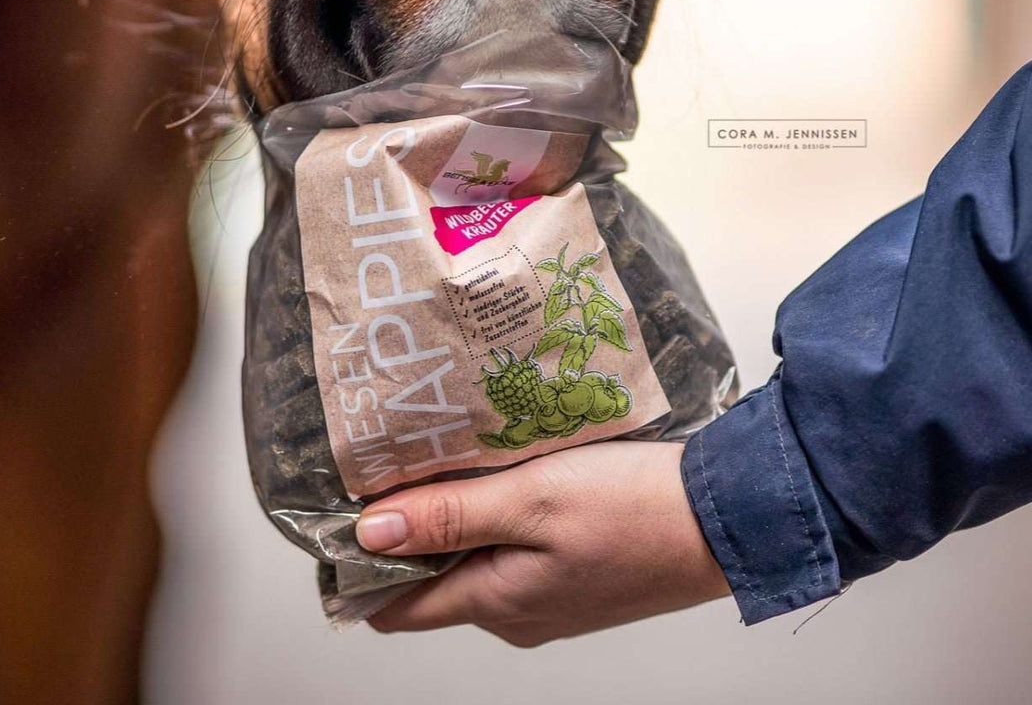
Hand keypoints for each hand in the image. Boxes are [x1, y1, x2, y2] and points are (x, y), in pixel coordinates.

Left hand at [356, 441, 729, 646]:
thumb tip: (368, 534)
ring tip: (449, 456)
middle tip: (398, 461)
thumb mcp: (532, 501)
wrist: (726, 519)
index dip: (360, 568)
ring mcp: (548, 596)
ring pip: (473, 558)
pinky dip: (495, 514)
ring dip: (454, 515)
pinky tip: (503, 472)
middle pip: (431, 578)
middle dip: (407, 528)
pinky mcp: (574, 574)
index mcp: (496, 602)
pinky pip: (512, 549)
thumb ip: (449, 516)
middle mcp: (515, 611)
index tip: (342, 513)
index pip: (396, 607)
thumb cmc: (635, 509)